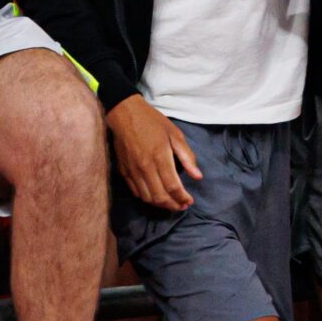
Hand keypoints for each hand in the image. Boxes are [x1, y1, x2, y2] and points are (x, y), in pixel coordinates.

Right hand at [107, 95, 201, 211]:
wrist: (125, 113)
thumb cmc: (153, 122)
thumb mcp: (175, 134)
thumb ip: (187, 156)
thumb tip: (198, 176)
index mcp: (160, 157)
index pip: (173, 187)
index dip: (182, 198)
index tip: (189, 202)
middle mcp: (145, 168)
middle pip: (159, 197)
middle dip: (173, 206)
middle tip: (182, 206)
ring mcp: (133, 171)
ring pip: (147, 197)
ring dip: (160, 204)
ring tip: (170, 204)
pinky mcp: (124, 171)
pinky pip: (136, 191)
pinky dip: (147, 197)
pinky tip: (155, 196)